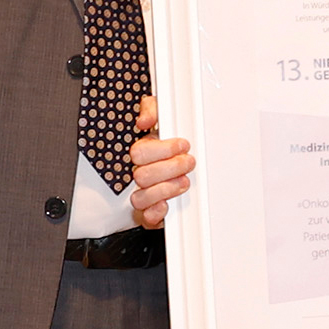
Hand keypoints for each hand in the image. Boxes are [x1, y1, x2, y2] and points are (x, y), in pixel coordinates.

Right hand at [127, 93, 193, 228]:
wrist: (185, 168)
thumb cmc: (173, 144)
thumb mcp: (164, 118)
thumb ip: (153, 109)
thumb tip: (144, 120)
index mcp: (142, 153)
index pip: (140, 152)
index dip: (163, 149)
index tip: (183, 145)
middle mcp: (140, 174)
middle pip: (142, 175)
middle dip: (170, 168)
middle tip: (188, 162)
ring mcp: (143, 194)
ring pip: (140, 197)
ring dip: (166, 189)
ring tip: (184, 182)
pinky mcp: (149, 214)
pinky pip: (145, 219)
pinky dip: (156, 213)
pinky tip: (167, 205)